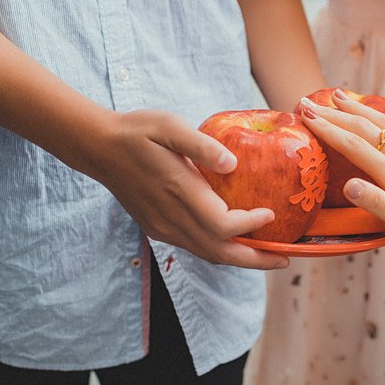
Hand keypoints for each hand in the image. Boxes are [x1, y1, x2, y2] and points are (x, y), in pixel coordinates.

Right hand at [88, 109, 287, 269]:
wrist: (98, 148)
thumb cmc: (137, 131)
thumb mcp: (168, 125)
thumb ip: (201, 144)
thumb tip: (232, 163)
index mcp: (178, 191)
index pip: (222, 225)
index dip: (250, 225)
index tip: (271, 213)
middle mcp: (171, 218)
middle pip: (220, 252)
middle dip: (255, 259)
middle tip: (285, 258)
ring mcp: (163, 227)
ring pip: (208, 255)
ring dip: (240, 259)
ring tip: (268, 256)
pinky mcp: (158, 228)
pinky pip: (195, 247)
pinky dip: (220, 250)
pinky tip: (236, 243)